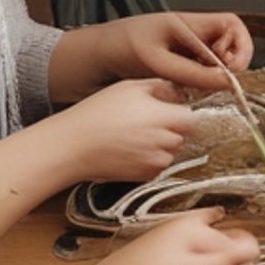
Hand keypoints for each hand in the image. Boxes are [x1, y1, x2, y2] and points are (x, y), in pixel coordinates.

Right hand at [53, 78, 197, 182]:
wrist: (73, 146)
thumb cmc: (97, 113)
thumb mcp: (130, 87)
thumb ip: (160, 87)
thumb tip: (179, 91)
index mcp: (164, 118)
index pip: (192, 118)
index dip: (181, 112)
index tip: (170, 109)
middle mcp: (164, 143)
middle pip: (182, 135)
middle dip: (171, 127)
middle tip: (146, 120)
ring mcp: (155, 162)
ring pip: (171, 151)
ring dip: (161, 143)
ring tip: (134, 134)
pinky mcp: (145, 177)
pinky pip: (157, 164)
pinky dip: (149, 157)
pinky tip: (129, 148)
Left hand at [88, 11, 255, 87]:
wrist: (83, 63)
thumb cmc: (113, 48)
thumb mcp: (155, 60)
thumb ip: (191, 72)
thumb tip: (226, 81)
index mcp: (186, 24)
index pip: (230, 25)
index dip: (241, 44)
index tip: (235, 68)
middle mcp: (187, 38)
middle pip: (225, 48)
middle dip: (229, 66)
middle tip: (221, 84)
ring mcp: (180, 55)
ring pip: (212, 67)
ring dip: (213, 80)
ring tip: (202, 91)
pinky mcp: (171, 72)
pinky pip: (196, 79)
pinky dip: (198, 89)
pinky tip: (188, 96)